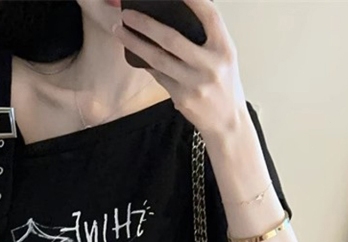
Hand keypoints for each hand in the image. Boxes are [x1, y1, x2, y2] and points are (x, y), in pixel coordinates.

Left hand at [113, 0, 245, 138]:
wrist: (227, 122)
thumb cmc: (224, 85)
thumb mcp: (223, 57)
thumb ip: (206, 39)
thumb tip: (172, 19)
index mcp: (224, 49)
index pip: (209, 16)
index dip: (193, 0)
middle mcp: (210, 66)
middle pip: (171, 39)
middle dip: (145, 24)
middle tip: (127, 13)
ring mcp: (194, 84)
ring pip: (158, 59)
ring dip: (135, 43)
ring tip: (120, 31)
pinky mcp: (181, 98)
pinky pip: (158, 76)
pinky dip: (146, 63)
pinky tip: (134, 53)